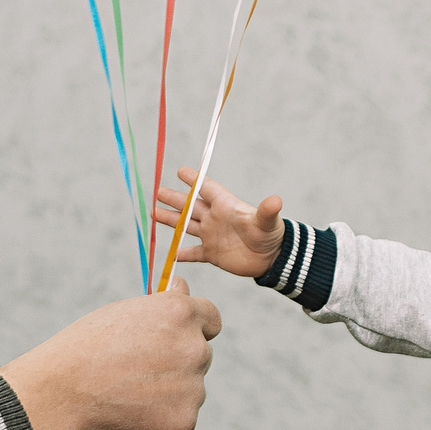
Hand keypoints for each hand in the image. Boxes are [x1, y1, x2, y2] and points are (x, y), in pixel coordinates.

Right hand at [0, 280, 220, 429]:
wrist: (60, 395)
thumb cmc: (85, 349)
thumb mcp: (122, 312)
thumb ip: (162, 303)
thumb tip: (183, 287)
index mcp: (181, 314)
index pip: (212, 319)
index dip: (195, 328)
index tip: (178, 338)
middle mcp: (194, 349)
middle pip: (200, 356)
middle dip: (177, 362)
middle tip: (136, 371)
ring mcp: (193, 390)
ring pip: (190, 390)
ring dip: (169, 393)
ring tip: (126, 393)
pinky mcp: (183, 424)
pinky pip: (179, 420)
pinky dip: (159, 421)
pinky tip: (129, 414)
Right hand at [151, 169, 285, 278]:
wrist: (273, 258)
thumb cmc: (271, 235)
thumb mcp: (267, 222)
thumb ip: (267, 212)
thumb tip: (276, 200)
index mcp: (226, 206)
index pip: (207, 189)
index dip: (194, 180)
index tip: (180, 171)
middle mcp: (215, 218)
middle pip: (190, 206)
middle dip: (175, 199)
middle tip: (159, 192)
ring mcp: (212, 236)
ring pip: (186, 226)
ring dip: (171, 220)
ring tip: (154, 213)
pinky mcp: (213, 254)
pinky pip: (194, 253)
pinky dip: (182, 254)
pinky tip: (171, 253)